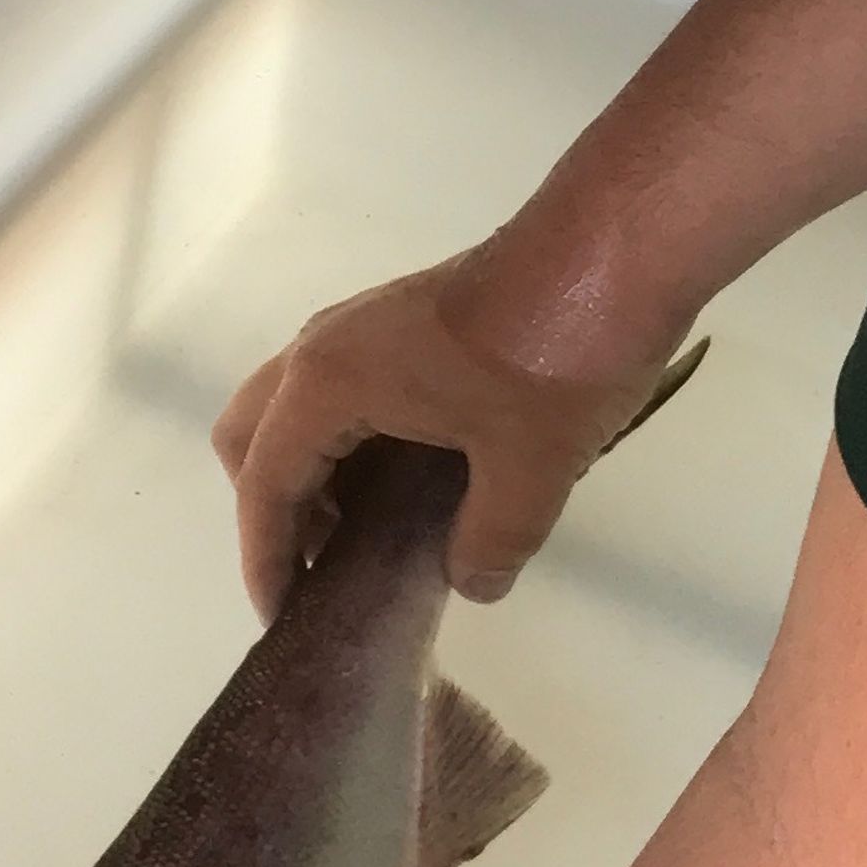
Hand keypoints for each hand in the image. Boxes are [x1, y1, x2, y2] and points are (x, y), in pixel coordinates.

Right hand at [214, 235, 692, 610]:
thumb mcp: (528, 470)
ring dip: (311, 472)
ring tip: (366, 540)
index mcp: (330, 380)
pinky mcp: (402, 321)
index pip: (265, 484)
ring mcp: (362, 326)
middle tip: (322, 571)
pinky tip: (405, 487)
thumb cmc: (556, 356)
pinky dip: (347, 444)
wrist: (612, 249)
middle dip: (273, 508)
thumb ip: (489, 542)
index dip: (267, 558)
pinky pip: (340, 391)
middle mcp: (325, 346)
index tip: (283, 618)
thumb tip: (471, 583)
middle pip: (253, 435)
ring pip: (296, 408)